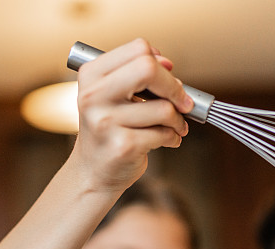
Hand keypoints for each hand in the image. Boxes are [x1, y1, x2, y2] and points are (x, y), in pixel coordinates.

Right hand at [69, 38, 193, 191]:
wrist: (93, 172)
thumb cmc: (110, 129)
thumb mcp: (114, 95)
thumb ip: (137, 74)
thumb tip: (167, 64)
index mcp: (91, 75)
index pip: (138, 49)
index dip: (160, 63)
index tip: (167, 79)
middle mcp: (93, 96)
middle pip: (148, 69)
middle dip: (174, 87)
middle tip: (183, 103)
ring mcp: (106, 122)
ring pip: (164, 108)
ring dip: (178, 120)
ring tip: (173, 127)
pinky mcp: (123, 146)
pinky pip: (164, 133)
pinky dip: (173, 137)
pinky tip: (167, 140)